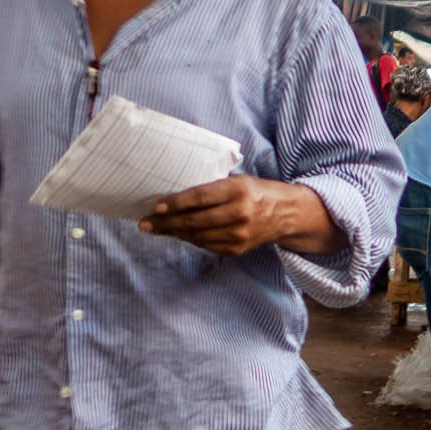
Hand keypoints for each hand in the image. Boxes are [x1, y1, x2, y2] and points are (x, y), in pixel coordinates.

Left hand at [140, 177, 333, 256]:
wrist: (286, 214)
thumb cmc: (255, 191)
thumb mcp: (237, 180)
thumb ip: (211, 187)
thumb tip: (175, 194)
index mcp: (238, 191)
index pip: (201, 197)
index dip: (177, 203)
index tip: (157, 206)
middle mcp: (240, 214)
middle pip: (195, 220)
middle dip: (166, 223)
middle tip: (145, 223)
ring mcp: (239, 235)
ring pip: (197, 236)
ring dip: (174, 232)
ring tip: (155, 228)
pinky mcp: (237, 249)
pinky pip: (206, 245)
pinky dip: (189, 239)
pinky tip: (177, 233)